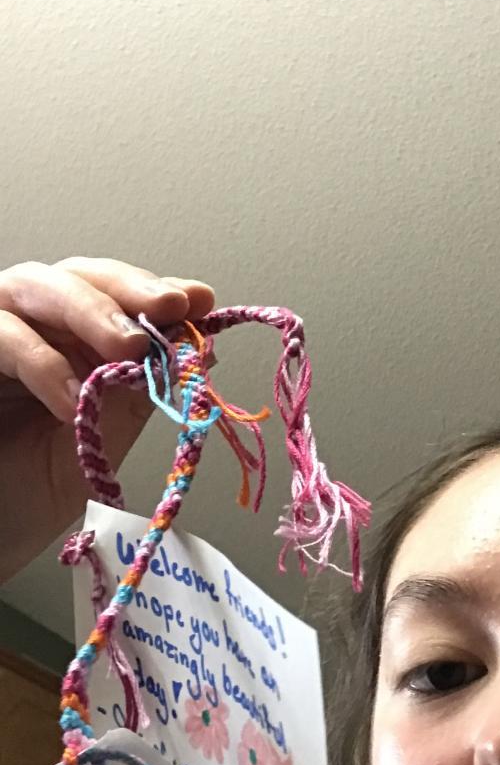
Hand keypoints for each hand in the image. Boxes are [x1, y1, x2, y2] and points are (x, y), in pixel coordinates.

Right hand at [0, 257, 215, 583]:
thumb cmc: (32, 489)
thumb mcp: (103, 437)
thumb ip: (140, 389)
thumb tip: (200, 349)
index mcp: (72, 339)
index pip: (116, 293)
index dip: (156, 290)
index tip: (200, 300)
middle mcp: (32, 325)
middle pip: (78, 275)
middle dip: (128, 290)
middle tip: (170, 308)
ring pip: (35, 285)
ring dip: (89, 311)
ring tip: (131, 347)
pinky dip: (40, 362)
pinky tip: (72, 398)